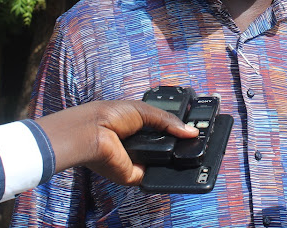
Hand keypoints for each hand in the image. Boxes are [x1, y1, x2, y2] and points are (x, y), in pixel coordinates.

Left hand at [36, 100, 198, 184]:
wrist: (93, 132)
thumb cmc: (109, 115)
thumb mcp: (145, 110)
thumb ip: (169, 120)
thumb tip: (191, 131)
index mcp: (136, 127)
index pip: (161, 131)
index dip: (176, 131)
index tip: (192, 131)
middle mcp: (136, 145)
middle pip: (164, 147)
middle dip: (177, 144)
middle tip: (193, 140)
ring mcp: (136, 161)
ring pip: (161, 163)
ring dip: (170, 157)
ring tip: (184, 148)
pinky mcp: (133, 175)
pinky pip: (154, 176)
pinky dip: (162, 170)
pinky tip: (168, 159)